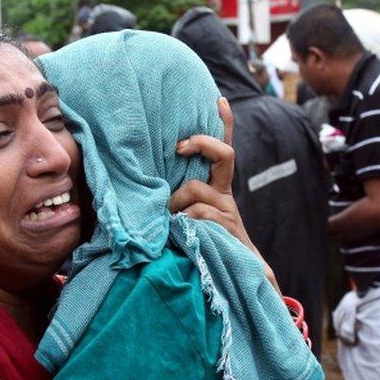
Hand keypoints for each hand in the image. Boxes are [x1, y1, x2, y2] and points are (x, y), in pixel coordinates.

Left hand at [171, 97, 278, 289]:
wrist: (236, 280)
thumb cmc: (201, 248)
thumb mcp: (186, 220)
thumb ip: (175, 204)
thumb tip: (143, 192)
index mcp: (217, 189)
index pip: (223, 151)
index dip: (225, 124)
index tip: (219, 98)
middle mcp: (225, 195)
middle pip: (224, 155)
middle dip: (201, 144)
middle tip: (179, 145)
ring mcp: (227, 211)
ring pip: (196, 189)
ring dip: (176, 202)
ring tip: (169, 221)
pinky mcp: (225, 228)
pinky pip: (197, 215)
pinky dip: (182, 222)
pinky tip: (179, 234)